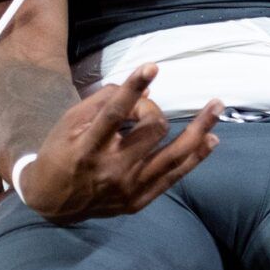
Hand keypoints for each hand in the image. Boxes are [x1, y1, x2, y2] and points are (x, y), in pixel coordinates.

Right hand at [18, 65, 222, 221]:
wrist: (52, 202)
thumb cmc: (60, 152)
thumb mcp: (70, 121)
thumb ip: (104, 101)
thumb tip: (144, 90)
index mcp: (88, 147)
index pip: (114, 113)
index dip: (133, 88)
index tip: (151, 67)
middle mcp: (111, 170)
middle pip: (152, 129)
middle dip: (152, 110)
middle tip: (141, 109)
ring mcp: (129, 188)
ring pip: (175, 155)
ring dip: (200, 128)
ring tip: (217, 106)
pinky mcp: (139, 201)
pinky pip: (175, 175)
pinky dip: (196, 156)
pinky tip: (211, 139)